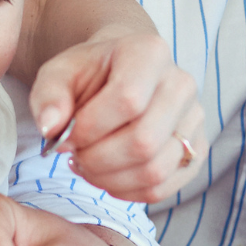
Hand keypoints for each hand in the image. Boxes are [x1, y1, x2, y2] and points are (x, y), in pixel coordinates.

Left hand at [32, 32, 205, 202]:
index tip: (64, 137)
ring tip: (87, 166)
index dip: (90, 128)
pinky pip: (163, 187)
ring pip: (155, 170)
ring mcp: (194, 118)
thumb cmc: (88, 73)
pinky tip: (106, 176)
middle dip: (97, 160)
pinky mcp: (196, 150)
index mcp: (150, 52)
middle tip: (74, 155)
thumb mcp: (58, 73)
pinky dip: (127, 192)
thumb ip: (49, 95)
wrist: (119, 72)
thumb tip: (51, 128)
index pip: (128, 99)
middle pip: (144, 141)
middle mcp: (182, 83)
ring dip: (110, 180)